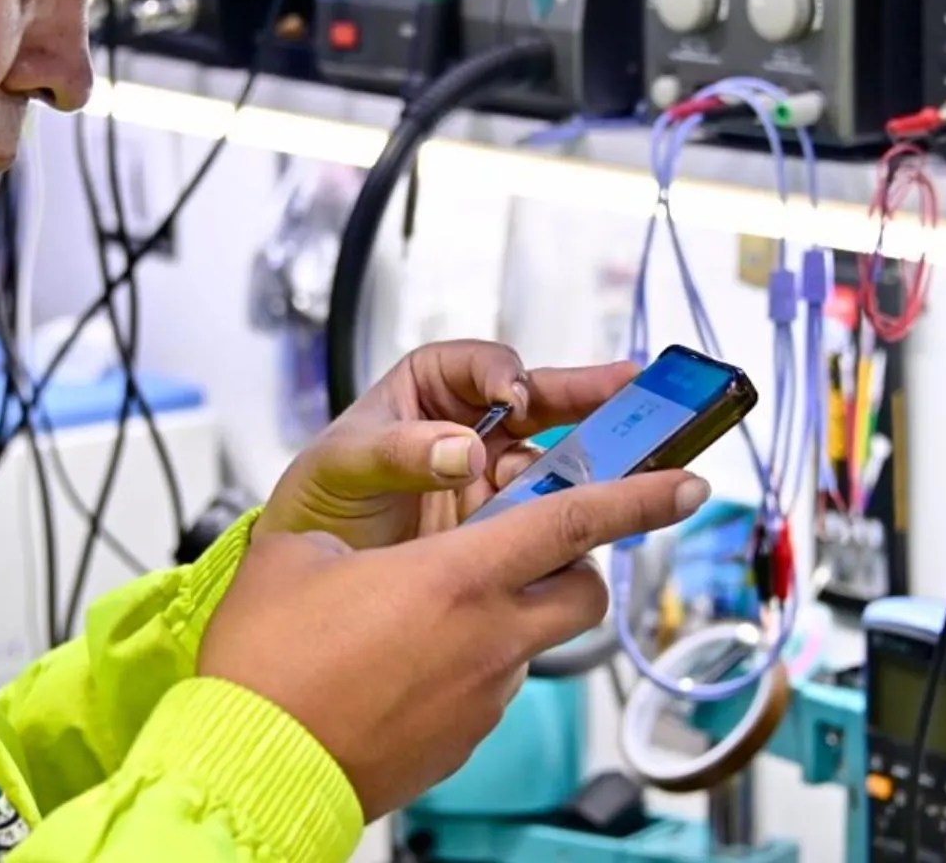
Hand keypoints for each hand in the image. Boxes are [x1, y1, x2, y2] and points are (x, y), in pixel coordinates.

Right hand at [200, 468, 711, 819]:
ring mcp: (483, 697)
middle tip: (537, 543)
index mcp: (457, 579)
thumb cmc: (266, 667)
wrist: (250, 770)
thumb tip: (378, 527)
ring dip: (515, 614)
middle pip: (585, 592)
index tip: (688, 482)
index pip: (576, 524)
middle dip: (583, 563)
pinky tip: (411, 662)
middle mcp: (488, 639)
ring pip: (535, 640)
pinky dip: (474, 662)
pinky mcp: (465, 741)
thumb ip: (357, 528)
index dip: (641, 497)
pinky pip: (492, 686)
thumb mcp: (298, 557)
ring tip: (439, 609)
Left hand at [258, 340, 639, 548]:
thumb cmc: (316, 504)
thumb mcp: (341, 468)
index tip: (511, 398)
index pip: (478, 365)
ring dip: (588, 458)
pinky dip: (569, 514)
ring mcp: (494, 478)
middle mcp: (471, 426)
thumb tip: (461, 449)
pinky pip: (548, 513)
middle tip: (635, 388)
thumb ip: (396, 454)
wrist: (310, 580)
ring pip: (555, 456)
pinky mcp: (504, 526)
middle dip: (589, 393)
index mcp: (429, 390)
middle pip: (541, 399)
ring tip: (624, 464)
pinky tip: (585, 520)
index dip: (501, 375)